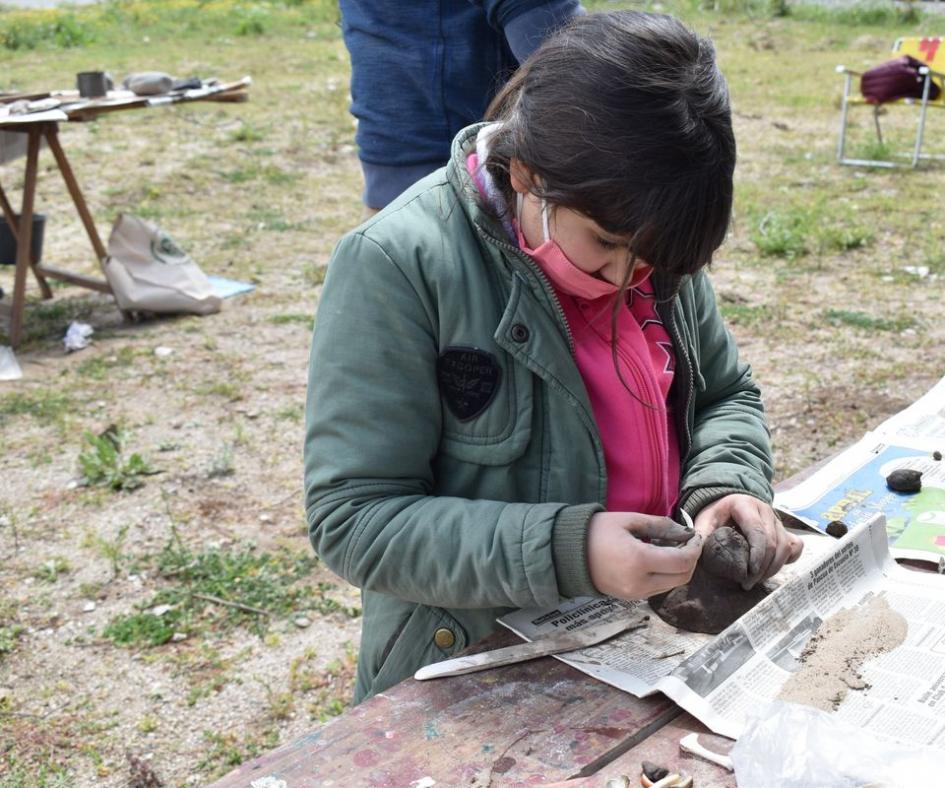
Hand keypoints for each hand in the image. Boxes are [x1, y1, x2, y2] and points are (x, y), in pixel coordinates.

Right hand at [587, 512, 702, 599]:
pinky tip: (658, 558)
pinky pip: (659, 588)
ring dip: (679, 568)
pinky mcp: (631, 598)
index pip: (682, 561)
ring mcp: (635, 594)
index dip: (695, 548)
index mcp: (639, 561)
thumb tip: (686, 532)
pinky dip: (666, 575)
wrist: (567, 554)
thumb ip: (661, 525)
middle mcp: (640, 583)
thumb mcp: (629, 521)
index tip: (694, 535)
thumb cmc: (597, 531)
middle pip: (682, 577)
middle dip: (691, 559)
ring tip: (671, 547)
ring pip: (672, 585)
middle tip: (687, 541)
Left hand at [692, 494, 802, 588]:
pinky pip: (795, 546)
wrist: (729, 502)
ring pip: (786, 547)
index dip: (757, 554)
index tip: (750, 573)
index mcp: (746, 505)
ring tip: (757, 580)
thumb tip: (696, 551)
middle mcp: (766, 511)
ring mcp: (778, 521)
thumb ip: (702, 533)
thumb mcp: (706, 519)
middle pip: (773, 542)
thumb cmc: (717, 513)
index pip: (758, 531)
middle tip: (748, 583)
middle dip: (763, 567)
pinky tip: (772, 569)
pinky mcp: (785, 530)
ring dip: (774, 567)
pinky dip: (788, 560)